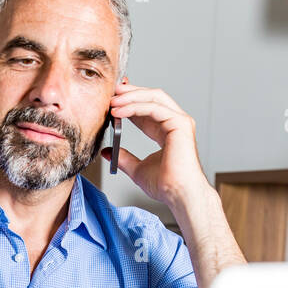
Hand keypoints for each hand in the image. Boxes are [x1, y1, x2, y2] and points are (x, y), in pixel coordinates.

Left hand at [101, 78, 212, 211]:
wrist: (179, 194)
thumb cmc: (165, 186)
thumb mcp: (137, 169)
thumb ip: (124, 158)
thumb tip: (107, 153)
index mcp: (167, 131)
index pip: (146, 109)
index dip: (129, 102)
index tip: (110, 102)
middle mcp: (175, 123)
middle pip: (151, 97)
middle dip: (130, 93)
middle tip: (110, 93)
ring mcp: (180, 121)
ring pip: (153, 98)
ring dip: (130, 97)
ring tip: (112, 101)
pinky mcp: (180, 123)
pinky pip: (154, 108)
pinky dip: (135, 107)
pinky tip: (120, 111)